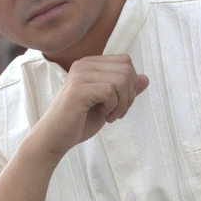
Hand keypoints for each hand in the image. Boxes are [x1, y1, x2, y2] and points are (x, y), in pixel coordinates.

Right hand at [30, 54, 148, 158]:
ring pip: (121, 79)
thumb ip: (125, 91)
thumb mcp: (108, 105)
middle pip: (127, 68)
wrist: (55, 138)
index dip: (131, 84)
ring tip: (111, 116)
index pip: (125, 62)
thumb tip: (146, 78)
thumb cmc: (79, 122)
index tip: (120, 106)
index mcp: (90, 64)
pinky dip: (113, 107)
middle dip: (130, 95)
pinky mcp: (78, 89)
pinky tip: (104, 116)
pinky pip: (111, 91)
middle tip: (118, 113)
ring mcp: (80, 75)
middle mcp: (84, 64)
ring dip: (122, 103)